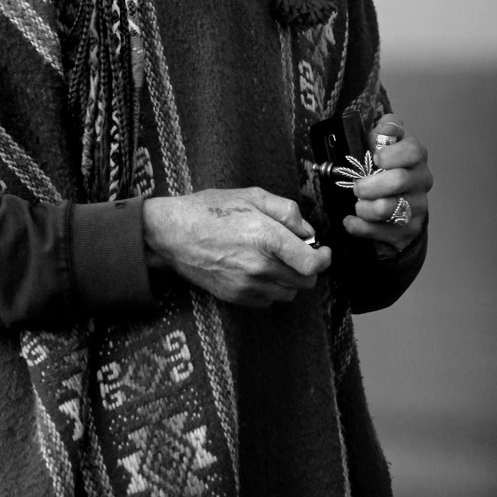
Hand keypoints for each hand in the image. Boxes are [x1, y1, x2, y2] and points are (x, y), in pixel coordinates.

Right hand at [142, 187, 330, 308]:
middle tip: (297, 252)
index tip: (322, 251)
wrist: (171, 234)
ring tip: (275, 260)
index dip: (324, 259)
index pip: (312, 264)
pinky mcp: (236, 297)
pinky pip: (268, 300)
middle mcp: (260, 267)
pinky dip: (271, 288)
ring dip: (290, 279)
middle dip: (307, 267)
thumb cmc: (209, 210)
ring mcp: (247, 285)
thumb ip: (287, 211)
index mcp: (267, 238)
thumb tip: (307, 232)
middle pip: (304, 282)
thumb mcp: (251, 195)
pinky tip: (258, 270)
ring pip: (289, 294)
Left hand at [342, 113, 432, 251]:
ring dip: (364, 208)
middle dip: (370, 184)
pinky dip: (360, 227)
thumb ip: (385, 132)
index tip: (376, 158)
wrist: (396, 209)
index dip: (393, 153)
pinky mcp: (408, 230)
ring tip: (358, 205)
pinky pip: (380, 231)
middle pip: (398, 180)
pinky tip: (352, 221)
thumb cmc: (386, 172)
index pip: (414, 150)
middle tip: (357, 187)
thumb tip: (385, 127)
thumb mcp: (384, 147)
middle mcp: (421, 181)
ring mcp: (417, 207)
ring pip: (388, 208)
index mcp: (416, 158)